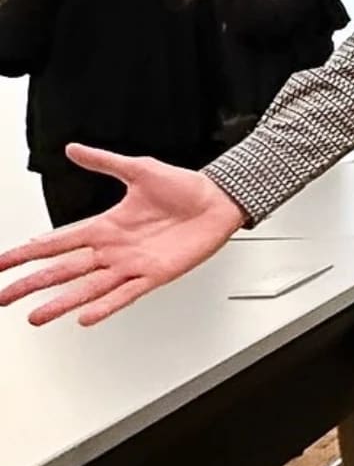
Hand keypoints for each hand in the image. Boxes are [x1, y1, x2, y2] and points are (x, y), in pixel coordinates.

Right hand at [0, 148, 246, 324]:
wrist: (220, 200)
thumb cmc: (185, 188)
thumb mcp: (139, 169)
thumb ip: (104, 161)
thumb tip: (74, 148)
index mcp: (105, 226)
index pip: (55, 241)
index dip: (26, 252)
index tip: (2, 263)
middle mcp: (113, 249)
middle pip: (62, 269)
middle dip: (31, 283)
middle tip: (3, 296)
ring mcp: (131, 264)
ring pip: (87, 288)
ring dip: (60, 302)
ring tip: (35, 316)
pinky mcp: (154, 274)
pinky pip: (125, 294)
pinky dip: (105, 306)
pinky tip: (85, 316)